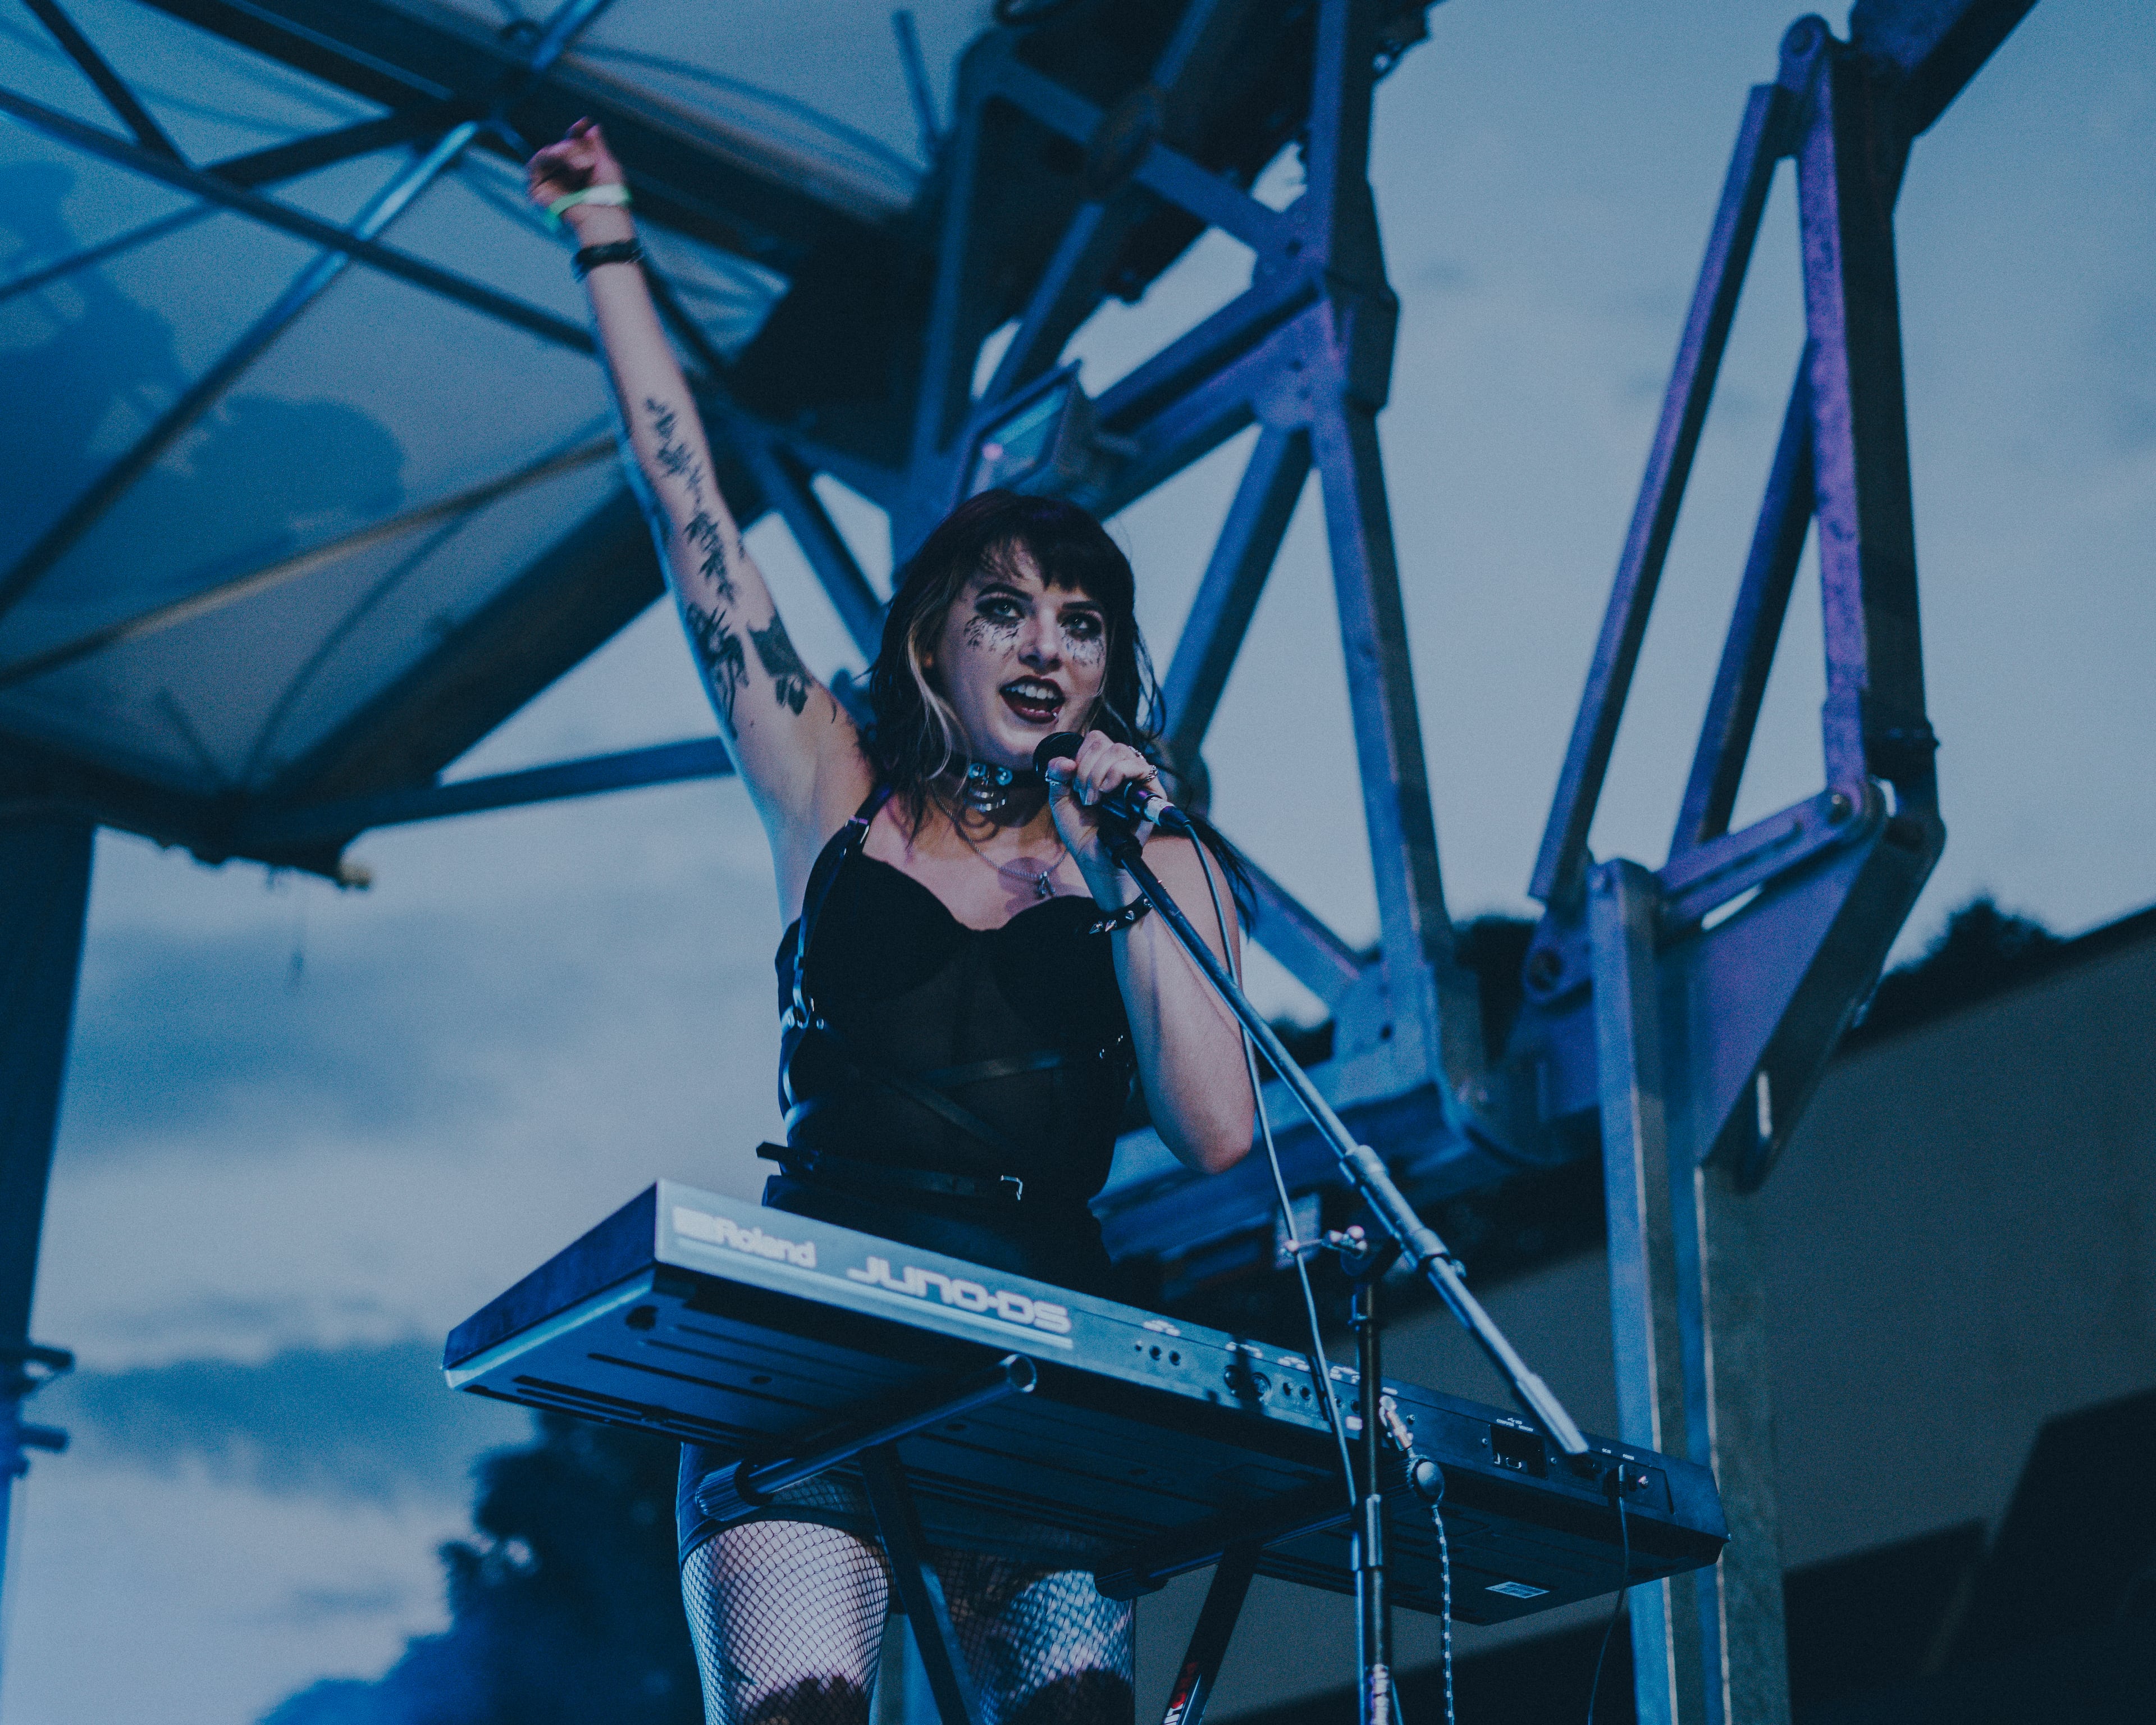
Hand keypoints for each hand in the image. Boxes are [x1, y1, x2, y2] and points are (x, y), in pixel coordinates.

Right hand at [526, 119, 630, 239]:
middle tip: (588, 161)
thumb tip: (592, 126)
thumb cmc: (610, 197)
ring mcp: (550, 184)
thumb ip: (597, 145)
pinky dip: (550, 157)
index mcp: (581, 174)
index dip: (576, 133)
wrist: (602, 217)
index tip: (584, 122)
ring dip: (566, 152)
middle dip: (575, 146)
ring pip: (549, 153)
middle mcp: (564, 178)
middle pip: (561, 147)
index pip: (574, 147)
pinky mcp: (536, 190)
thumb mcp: (607, 164)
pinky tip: (565, 162)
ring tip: (582, 165)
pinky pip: (536, 163)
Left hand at [1043, 730, 1163, 903]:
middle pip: (1105, 742)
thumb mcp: (1060, 800)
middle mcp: (1121, 768)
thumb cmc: (1082, 831)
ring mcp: (1137, 778)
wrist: (1095, 858)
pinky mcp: (1152, 791)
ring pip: (1120, 750)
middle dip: (1086, 768)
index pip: (1094, 740)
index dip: (1079, 756)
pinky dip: (1117, 773)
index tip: (1073, 783)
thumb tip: (1066, 760)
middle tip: (1084, 796)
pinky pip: (1140, 766)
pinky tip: (1107, 791)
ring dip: (1099, 773)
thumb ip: (1056, 775)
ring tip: (1095, 799)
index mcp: (1101, 766)